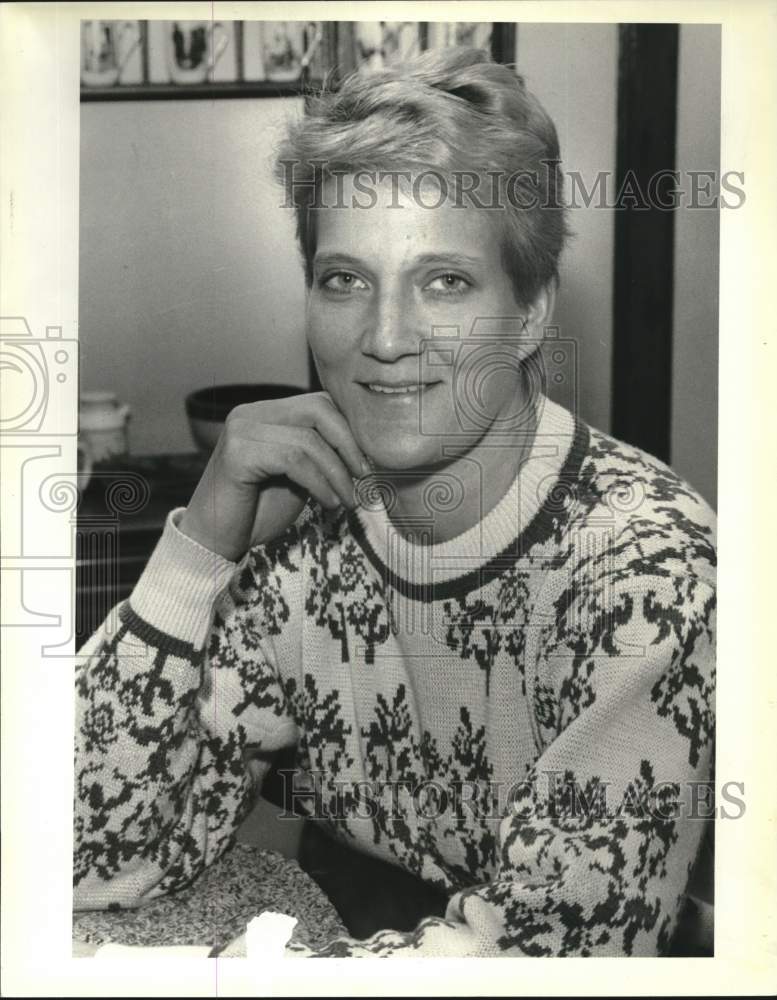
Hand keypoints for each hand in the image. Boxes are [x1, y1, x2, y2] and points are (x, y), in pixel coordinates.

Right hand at [179, 391, 369, 560]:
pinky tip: (328, 503)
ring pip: (309, 440)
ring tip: (347, 501)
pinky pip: (293, 460)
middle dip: (349, 445)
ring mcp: (241, 430)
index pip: (320, 403)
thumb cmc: (257, 511)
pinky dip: (319, 483)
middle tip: (364, 478)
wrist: (215, 541)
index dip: (350, 432)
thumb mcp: (298, 477)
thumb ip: (320, 456)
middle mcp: (251, 414)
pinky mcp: (237, 453)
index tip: (367, 466)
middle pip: (318, 410)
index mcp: (266, 413)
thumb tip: (365, 451)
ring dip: (337, 474)